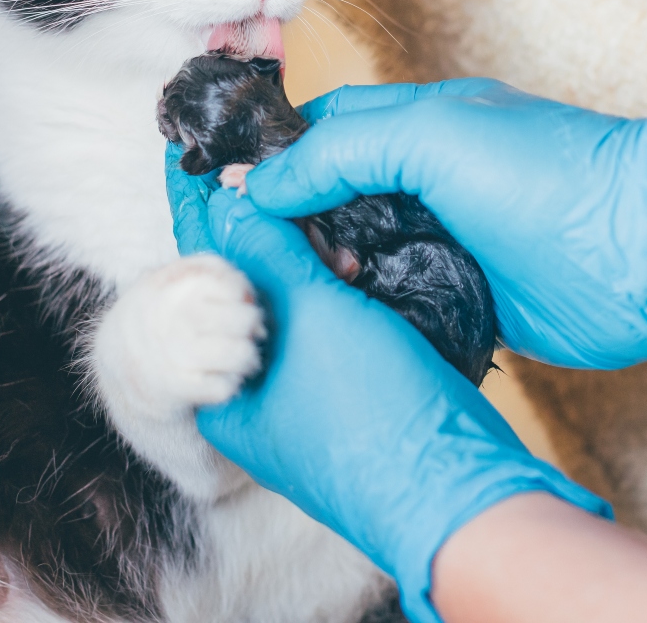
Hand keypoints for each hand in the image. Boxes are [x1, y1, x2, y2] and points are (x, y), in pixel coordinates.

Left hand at [191, 186, 609, 622]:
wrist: (462, 494)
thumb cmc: (372, 409)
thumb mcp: (311, 313)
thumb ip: (263, 248)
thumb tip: (223, 196)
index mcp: (221, 394)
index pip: (198, 278)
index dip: (196, 208)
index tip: (183, 152)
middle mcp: (256, 401)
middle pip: (246, 290)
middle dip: (267, 231)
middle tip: (277, 172)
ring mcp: (307, 404)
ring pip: (296, 306)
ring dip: (310, 258)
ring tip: (328, 223)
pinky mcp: (356, 399)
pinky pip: (333, 327)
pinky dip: (340, 289)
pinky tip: (356, 258)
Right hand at [241, 80, 646, 369]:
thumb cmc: (550, 176)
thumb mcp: (432, 137)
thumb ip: (342, 149)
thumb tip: (261, 180)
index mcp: (419, 125)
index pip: (323, 130)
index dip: (272, 155)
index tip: (221, 189)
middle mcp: (428, 180)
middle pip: (335, 196)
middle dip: (291, 221)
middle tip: (249, 255)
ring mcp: (447, 240)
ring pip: (360, 253)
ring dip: (327, 272)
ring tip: (293, 294)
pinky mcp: (467, 297)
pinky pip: (398, 303)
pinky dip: (366, 312)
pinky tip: (339, 326)